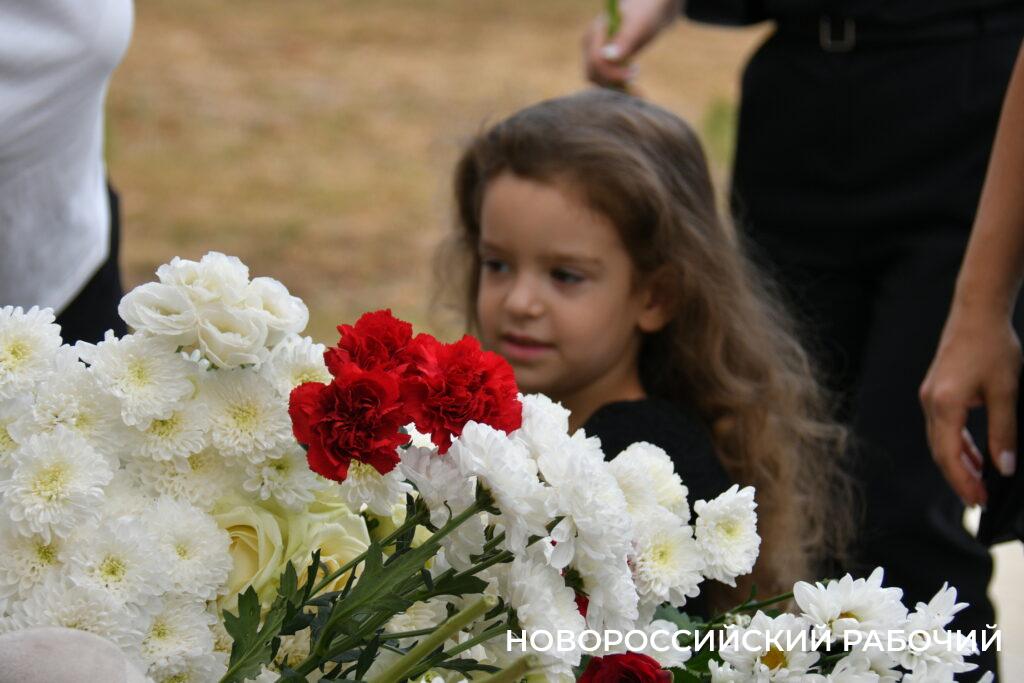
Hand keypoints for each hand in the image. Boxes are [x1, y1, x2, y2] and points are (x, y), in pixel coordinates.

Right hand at [582, 0, 681, 88]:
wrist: (651, 10)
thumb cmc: (646, 13)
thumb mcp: (639, 25)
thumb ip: (624, 40)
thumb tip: (608, 57)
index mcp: (594, 32)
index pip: (596, 61)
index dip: (613, 73)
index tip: (636, 71)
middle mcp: (589, 44)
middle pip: (593, 74)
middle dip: (614, 82)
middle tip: (638, 82)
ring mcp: (593, 54)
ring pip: (598, 81)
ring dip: (617, 88)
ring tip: (638, 87)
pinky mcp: (602, 62)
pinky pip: (604, 81)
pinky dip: (619, 87)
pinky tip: (635, 88)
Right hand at [920, 304, 1021, 506]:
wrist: (976, 313)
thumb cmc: (993, 346)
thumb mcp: (1007, 392)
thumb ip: (1004, 431)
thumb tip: (1004, 466)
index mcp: (945, 404)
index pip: (948, 455)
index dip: (963, 481)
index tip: (979, 501)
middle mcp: (930, 402)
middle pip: (939, 452)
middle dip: (959, 478)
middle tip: (980, 500)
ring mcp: (930, 396)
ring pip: (939, 441)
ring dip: (958, 462)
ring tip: (980, 482)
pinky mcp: (935, 392)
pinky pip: (942, 427)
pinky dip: (957, 444)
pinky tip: (974, 454)